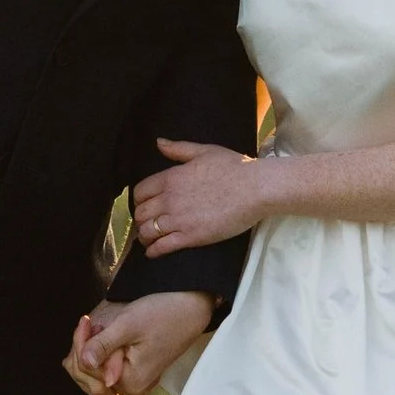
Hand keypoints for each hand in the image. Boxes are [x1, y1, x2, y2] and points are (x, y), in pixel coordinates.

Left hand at [65, 292, 212, 394]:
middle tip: (90, 321)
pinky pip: (103, 369)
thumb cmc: (162, 314)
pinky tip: (102, 336)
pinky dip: (98, 353)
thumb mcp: (129, 325)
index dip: (81, 342)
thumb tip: (84, 363)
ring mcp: (132, 382)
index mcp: (129, 382)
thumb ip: (104, 345)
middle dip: (83, 347)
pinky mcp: (133, 372)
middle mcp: (131, 389)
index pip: (87, 369)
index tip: (86, 319)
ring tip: (98, 327)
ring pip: (93, 372)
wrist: (189, 309)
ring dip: (90, 349)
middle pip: (87, 374)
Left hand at [130, 139, 268, 258]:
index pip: (140, 192)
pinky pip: (162, 247)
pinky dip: (153, 251)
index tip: (144, 205)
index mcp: (170, 178)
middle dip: (140, 220)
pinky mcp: (191, 237)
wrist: (255, 189)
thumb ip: (178, 149)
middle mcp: (169, 199)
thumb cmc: (233, 167)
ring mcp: (179, 219)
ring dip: (144, 237)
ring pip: (147, 232)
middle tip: (145, 224)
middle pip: (141, 214)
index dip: (139, 201)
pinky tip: (152, 252)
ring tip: (148, 240)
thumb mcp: (204, 151)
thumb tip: (159, 142)